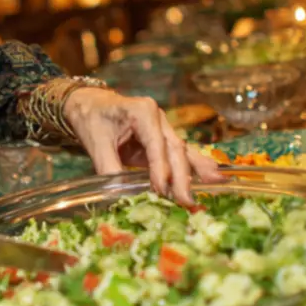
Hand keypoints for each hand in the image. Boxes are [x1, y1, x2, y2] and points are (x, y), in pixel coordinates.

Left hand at [63, 89, 224, 205]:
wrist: (88, 104)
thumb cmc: (91, 119)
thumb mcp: (95, 143)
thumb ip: (109, 168)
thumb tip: (119, 195)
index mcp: (142, 111)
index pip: (156, 143)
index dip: (161, 168)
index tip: (161, 191)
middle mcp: (157, 117)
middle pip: (174, 148)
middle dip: (181, 176)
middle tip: (186, 200)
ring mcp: (163, 127)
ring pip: (182, 151)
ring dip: (196, 170)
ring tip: (217, 184)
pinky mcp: (162, 139)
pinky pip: (180, 153)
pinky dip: (195, 166)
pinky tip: (213, 175)